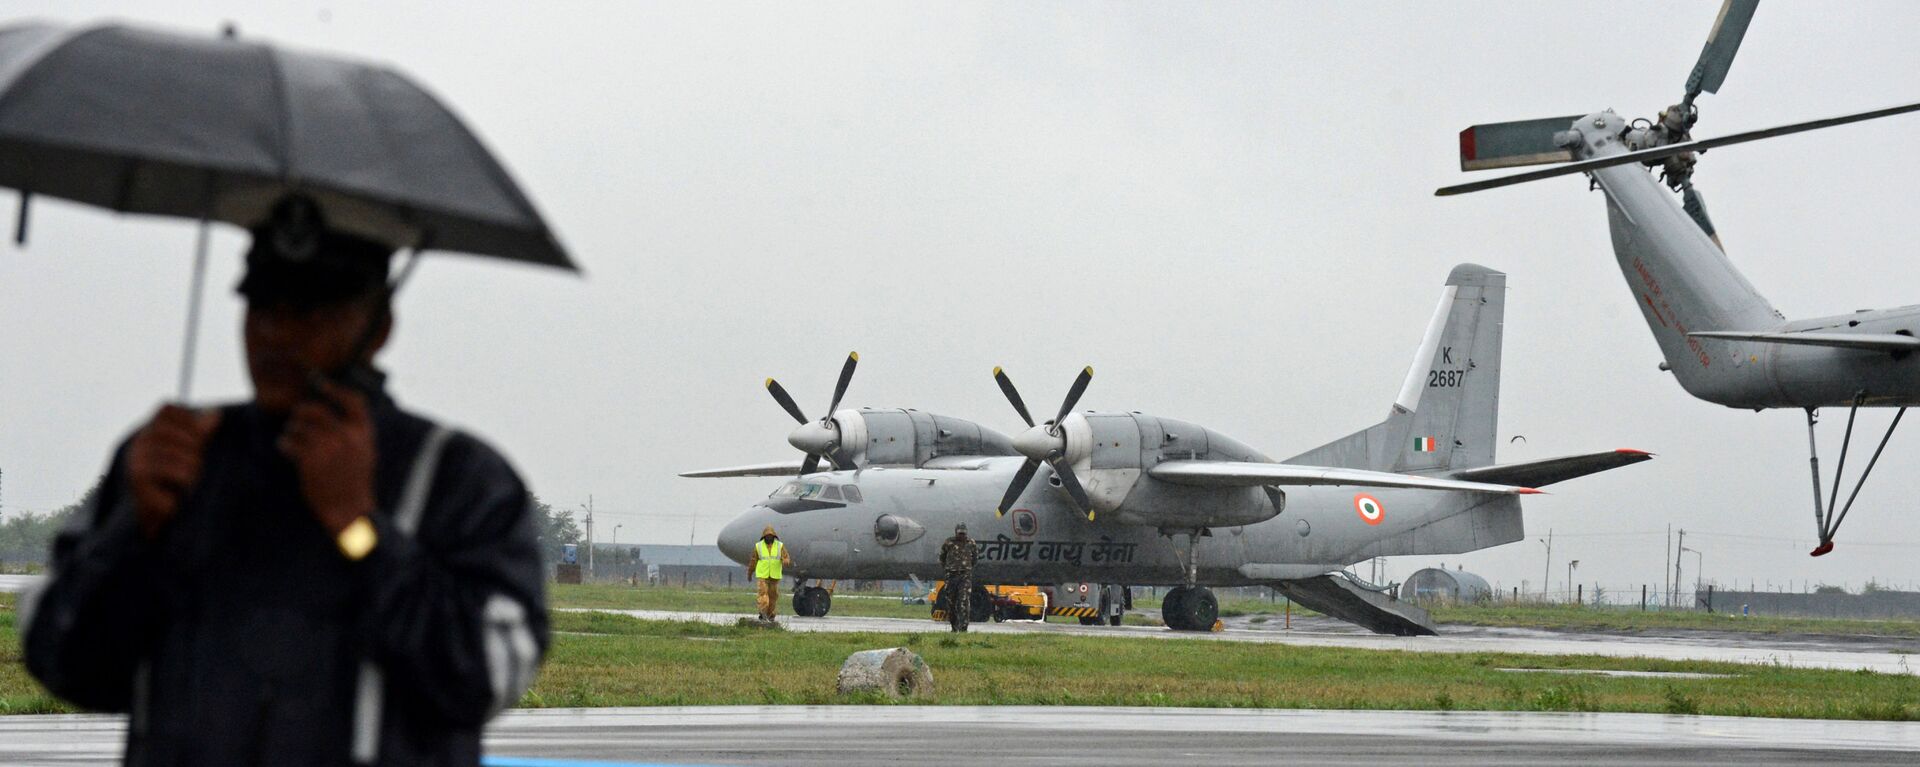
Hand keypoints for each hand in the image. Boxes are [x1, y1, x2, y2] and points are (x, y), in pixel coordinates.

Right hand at [127, 404, 222, 538]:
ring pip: (178, 453)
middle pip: (176, 431)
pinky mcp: (138, 477)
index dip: (189, 419)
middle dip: (194, 447)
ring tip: (192, 479)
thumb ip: (201, 432)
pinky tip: (182, 490)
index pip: (167, 409)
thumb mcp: (191, 452)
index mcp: (152, 431)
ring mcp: (137, 458)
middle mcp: (140, 441)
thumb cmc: (177, 479)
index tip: (200, 436)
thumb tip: (215, 413)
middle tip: (197, 464)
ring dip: (192, 469)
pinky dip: (185, 482)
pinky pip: (172, 471)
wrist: (158, 512)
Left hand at [278, 380, 377, 534]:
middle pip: (318, 410)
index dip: (336, 390)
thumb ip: (354, 432)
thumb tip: (332, 410)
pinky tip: (286, 447)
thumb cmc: (354, 480)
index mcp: (363, 433)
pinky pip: (290, 442)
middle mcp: (347, 437)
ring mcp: (328, 447)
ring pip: (300, 426)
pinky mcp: (309, 460)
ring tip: (292, 436)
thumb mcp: (364, 452)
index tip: (322, 385)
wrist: (348, 508)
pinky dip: (285, 443)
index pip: (353, 401)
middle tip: (297, 416)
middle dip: (303, 411)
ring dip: (292, 429)